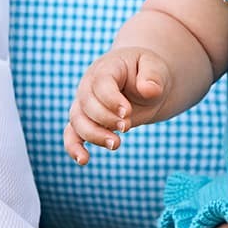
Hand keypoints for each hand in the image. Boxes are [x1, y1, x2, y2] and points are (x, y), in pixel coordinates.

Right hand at [64, 47, 171, 165]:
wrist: (143, 83)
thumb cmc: (148, 73)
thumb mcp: (155, 68)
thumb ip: (153, 76)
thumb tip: (149, 89)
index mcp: (107, 68)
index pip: (101, 83)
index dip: (111, 99)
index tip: (127, 113)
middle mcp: (89, 85)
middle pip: (87, 103)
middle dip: (106, 118)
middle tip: (127, 127)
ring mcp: (84, 104)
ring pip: (78, 121)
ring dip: (94, 135)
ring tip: (116, 144)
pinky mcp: (86, 121)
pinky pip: (72, 134)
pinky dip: (74, 147)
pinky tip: (83, 160)